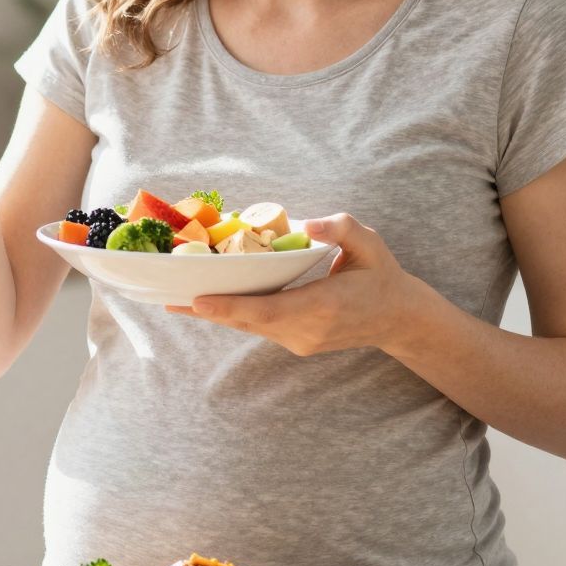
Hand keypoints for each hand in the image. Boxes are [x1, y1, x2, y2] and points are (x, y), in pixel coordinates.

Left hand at [168, 214, 429, 357]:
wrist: (398, 318)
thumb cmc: (381, 275)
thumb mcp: (371, 244)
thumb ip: (341, 229)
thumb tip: (307, 223)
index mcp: (323, 307)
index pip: (268, 310)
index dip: (230, 307)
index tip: (197, 300)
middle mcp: (306, 331)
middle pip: (248, 321)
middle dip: (208, 309)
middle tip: (167, 296)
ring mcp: (300, 342)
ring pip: (249, 326)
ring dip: (215, 313)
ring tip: (174, 299)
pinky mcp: (296, 342)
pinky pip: (258, 326)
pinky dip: (233, 313)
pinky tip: (207, 302)